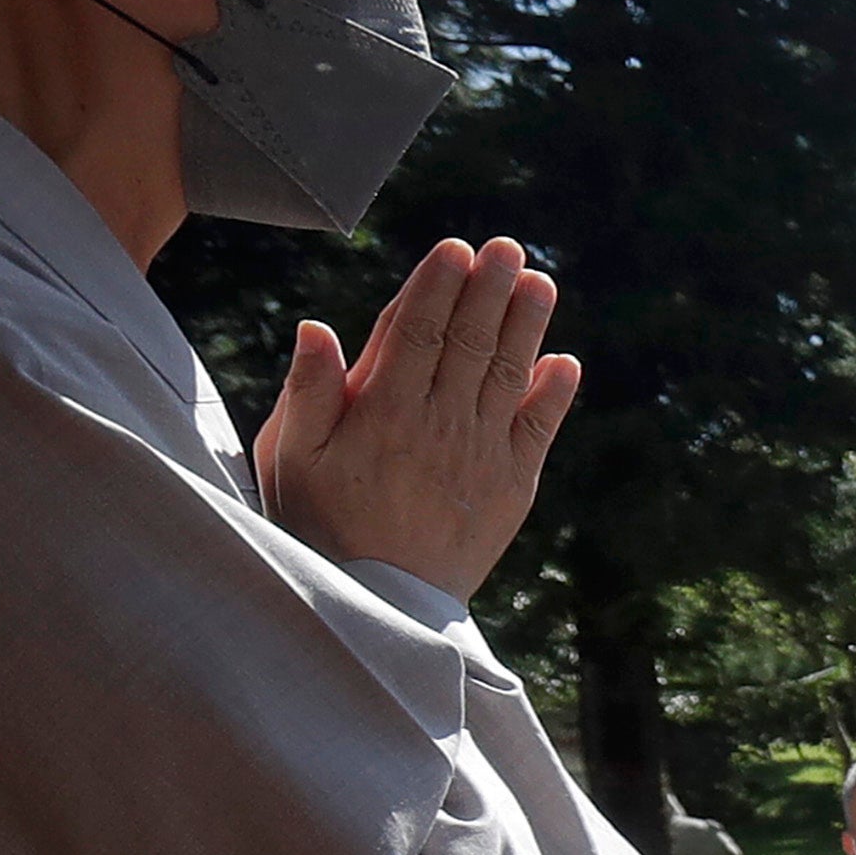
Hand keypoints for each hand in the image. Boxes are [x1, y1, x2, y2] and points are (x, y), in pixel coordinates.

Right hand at [258, 237, 579, 592]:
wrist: (377, 607)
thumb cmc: (320, 525)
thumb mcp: (291, 457)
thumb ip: (306, 391)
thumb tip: (318, 326)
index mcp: (383, 411)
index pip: (416, 330)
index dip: (438, 286)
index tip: (455, 250)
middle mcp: (439, 425)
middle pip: (469, 341)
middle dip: (490, 289)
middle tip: (507, 247)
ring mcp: (481, 456)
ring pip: (508, 375)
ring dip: (527, 325)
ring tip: (540, 282)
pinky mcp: (512, 489)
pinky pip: (538, 431)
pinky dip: (554, 394)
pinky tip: (564, 360)